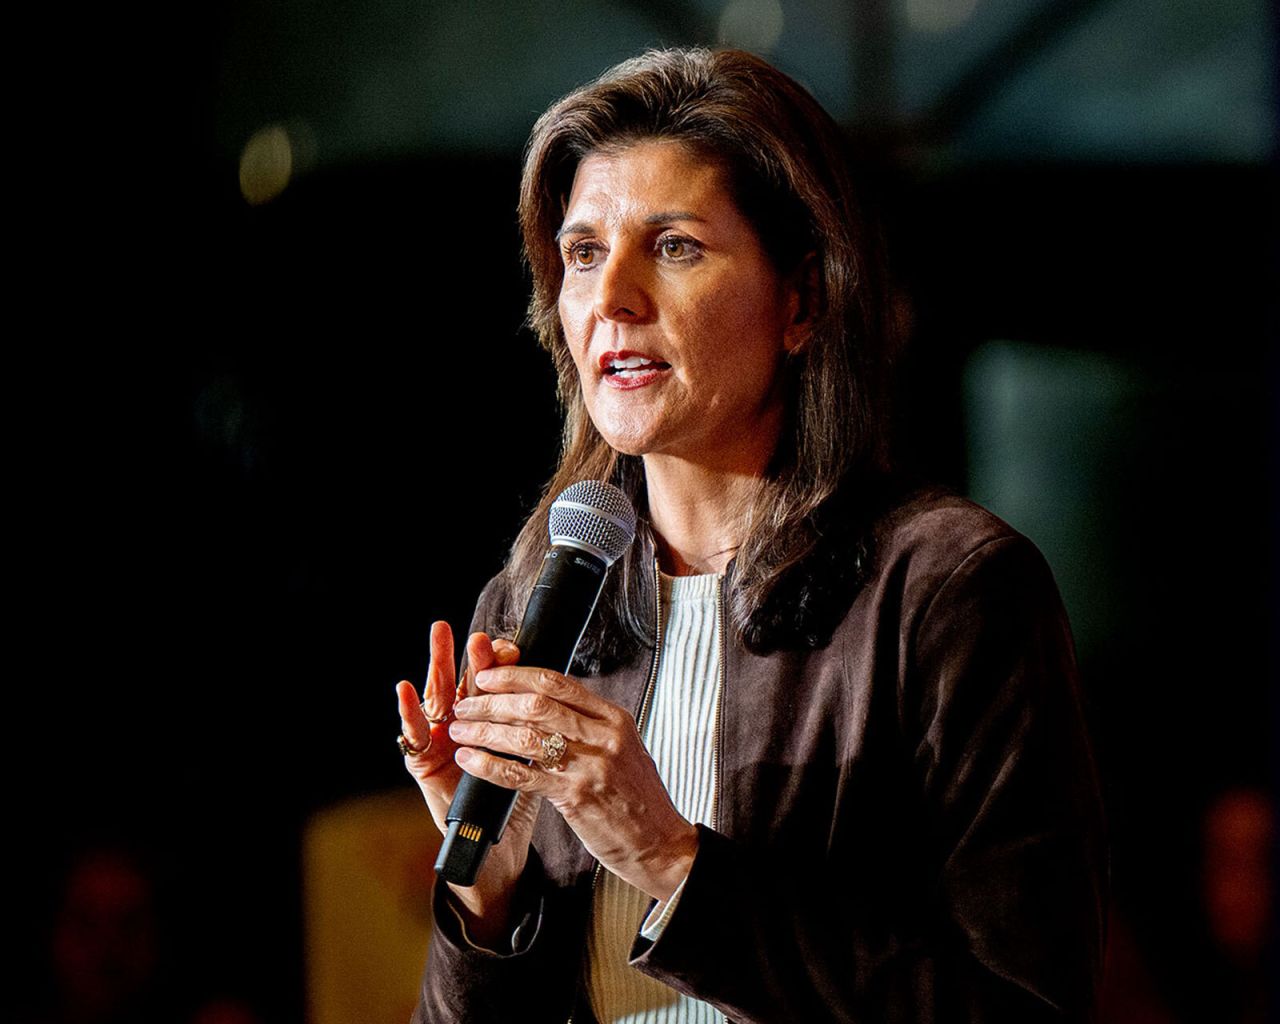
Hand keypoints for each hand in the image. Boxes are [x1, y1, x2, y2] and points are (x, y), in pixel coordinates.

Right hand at [397, 624, 539, 939]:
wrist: (500, 851)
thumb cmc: (523, 801)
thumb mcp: (539, 757)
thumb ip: (541, 725)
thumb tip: (558, 689)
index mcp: (495, 721)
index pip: (496, 684)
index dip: (502, 663)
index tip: (510, 644)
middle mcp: (465, 728)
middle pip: (464, 683)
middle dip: (469, 656)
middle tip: (473, 632)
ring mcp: (441, 745)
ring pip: (436, 698)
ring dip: (437, 666)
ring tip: (437, 637)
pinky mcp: (424, 768)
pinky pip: (413, 738)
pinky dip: (408, 713)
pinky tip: (405, 690)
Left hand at [449, 665, 698, 902]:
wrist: (661, 844)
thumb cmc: (637, 798)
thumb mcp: (622, 749)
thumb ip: (588, 726)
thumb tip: (543, 704)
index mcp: (614, 718)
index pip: (557, 682)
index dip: (516, 675)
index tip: (488, 675)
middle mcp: (604, 736)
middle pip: (536, 704)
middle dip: (493, 700)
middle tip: (466, 704)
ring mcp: (591, 766)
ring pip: (525, 735)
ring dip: (485, 730)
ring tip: (460, 730)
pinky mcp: (576, 797)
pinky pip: (522, 774)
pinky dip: (490, 765)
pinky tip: (470, 761)